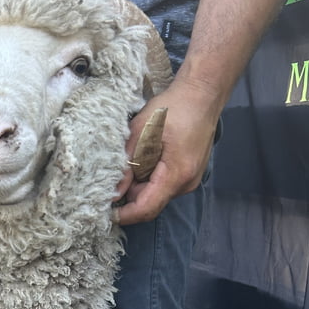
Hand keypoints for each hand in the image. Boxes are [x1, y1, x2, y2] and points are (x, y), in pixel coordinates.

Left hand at [114, 74, 222, 225]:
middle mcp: (186, 183)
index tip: (105, 214)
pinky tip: (145, 156)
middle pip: (150, 203)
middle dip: (129, 195)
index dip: (125, 215)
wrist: (203, 93)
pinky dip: (150, 176)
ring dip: (139, 183)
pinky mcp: (189, 173)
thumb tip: (114, 193)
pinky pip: (164, 184)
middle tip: (112, 178)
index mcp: (176, 175)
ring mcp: (190, 179)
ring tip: (132, 158)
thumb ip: (127, 165)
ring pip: (156, 193)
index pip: (146, 209)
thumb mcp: (142, 133)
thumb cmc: (175, 107)